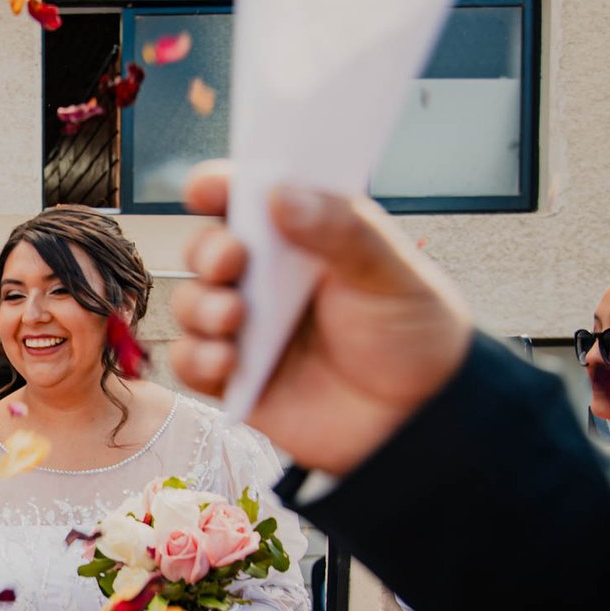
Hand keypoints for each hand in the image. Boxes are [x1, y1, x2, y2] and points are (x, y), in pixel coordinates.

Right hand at [171, 163, 472, 475]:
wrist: (419, 423)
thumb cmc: (413, 339)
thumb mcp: (392, 274)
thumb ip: (342, 230)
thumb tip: (281, 193)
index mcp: (303, 241)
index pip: (249, 201)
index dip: (221, 187)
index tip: (209, 188)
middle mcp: (267, 281)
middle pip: (207, 249)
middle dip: (208, 250)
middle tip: (233, 259)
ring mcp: (247, 329)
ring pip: (190, 303)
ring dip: (200, 305)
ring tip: (234, 318)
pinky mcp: (235, 379)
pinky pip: (190, 361)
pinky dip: (198, 356)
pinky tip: (228, 360)